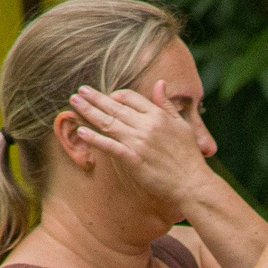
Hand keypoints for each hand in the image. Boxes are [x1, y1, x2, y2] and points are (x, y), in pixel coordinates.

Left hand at [69, 81, 217, 219]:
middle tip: (79, 91)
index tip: (107, 97)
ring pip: (108, 123)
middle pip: (115, 107)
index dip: (116, 95)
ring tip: (74, 103)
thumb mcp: (182, 126)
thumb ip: (167, 104)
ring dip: (89, 112)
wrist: (193, 184)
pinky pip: (109, 146)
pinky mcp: (133, 159)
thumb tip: (160, 83)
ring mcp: (139, 142)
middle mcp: (146, 125)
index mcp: (158, 115)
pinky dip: (94, 138)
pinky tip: (81, 131)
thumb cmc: (189, 157)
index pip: (130, 98)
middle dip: (94, 98)